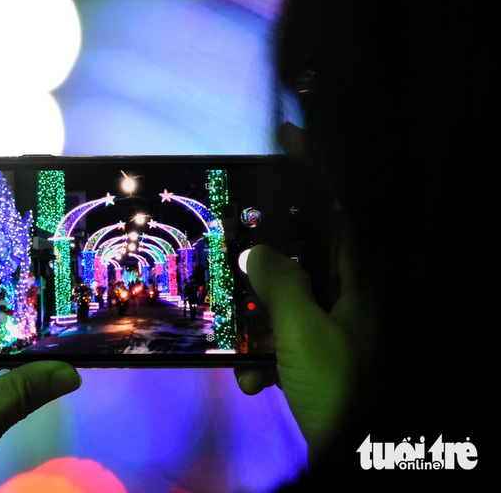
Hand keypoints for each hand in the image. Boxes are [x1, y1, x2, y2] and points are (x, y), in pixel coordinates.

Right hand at [235, 125, 373, 459]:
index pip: (341, 210)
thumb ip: (280, 286)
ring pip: (287, 302)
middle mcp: (351, 299)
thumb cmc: (342, 388)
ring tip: (242, 340)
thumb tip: (256, 250)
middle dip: (266, 256)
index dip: (318, 169)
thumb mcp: (306, 335)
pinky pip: (284, 341)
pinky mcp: (321, 358)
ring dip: (257, 323)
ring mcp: (337, 329)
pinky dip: (265, 359)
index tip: (289, 136)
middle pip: (306, 254)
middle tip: (233, 240)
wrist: (357, 458)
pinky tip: (255, 383)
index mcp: (361, 283)